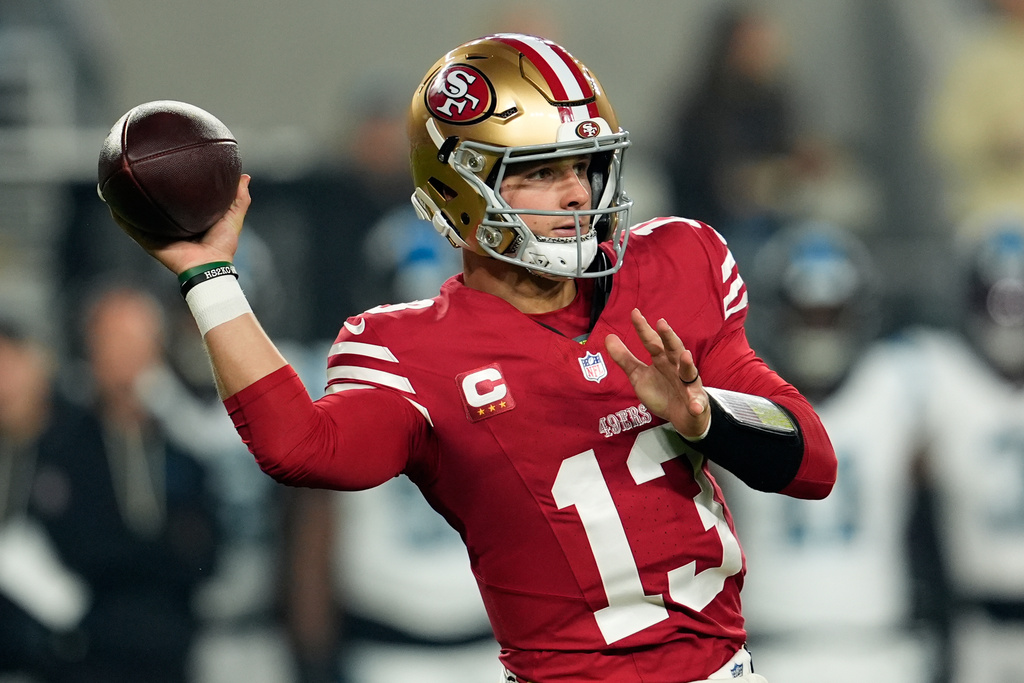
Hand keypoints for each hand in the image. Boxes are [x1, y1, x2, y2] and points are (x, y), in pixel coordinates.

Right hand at [112, 175, 251, 276]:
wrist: (210, 266)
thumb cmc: (222, 246)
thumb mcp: (233, 217)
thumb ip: (239, 198)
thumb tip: (244, 176)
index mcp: (187, 219)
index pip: (176, 199)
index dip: (170, 184)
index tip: (167, 164)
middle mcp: (170, 225)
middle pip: (154, 203)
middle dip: (144, 188)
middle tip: (136, 168)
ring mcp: (157, 233)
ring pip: (138, 214)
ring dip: (126, 200)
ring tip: (116, 181)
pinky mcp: (149, 241)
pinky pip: (131, 227)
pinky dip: (120, 216)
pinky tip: (111, 203)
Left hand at [605, 308, 709, 439]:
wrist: (681, 415)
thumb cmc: (661, 391)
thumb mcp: (638, 375)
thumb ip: (625, 358)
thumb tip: (608, 337)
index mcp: (662, 359)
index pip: (652, 341)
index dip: (643, 328)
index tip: (634, 313)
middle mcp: (676, 366)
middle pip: (673, 349)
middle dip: (668, 337)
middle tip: (662, 324)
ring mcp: (688, 383)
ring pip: (689, 371)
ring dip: (687, 364)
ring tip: (685, 355)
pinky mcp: (696, 401)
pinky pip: (697, 403)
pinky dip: (697, 404)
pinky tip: (695, 406)